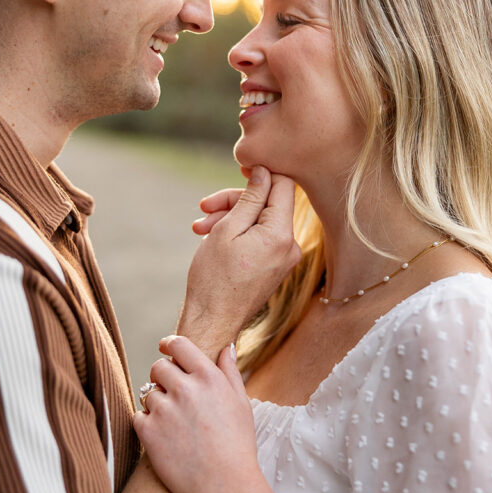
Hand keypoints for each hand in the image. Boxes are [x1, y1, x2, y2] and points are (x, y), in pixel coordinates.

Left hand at [134, 336, 280, 492]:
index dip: (169, 344)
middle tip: (172, 394)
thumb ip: (230, 372)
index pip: (179, 345)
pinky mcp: (149, 432)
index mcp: (208, 377)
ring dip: (156, 404)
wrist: (227, 486)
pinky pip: (137, 416)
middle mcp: (185, 388)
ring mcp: (165, 410)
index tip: (165, 348)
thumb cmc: (238, 446)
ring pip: (147, 393)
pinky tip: (164, 437)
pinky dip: (146, 424)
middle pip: (158, 367)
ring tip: (174, 424)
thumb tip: (226, 348)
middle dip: (162, 377)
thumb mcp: (241, 404)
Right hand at [180, 166, 300, 358]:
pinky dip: (237, 233)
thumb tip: (265, 172)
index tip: (239, 170)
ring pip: (260, 221)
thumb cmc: (213, 278)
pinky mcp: (275, 267)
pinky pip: (260, 238)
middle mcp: (291, 246)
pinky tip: (212, 237)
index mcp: (281, 235)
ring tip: (200, 227)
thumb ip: (250, 198)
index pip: (284, 186)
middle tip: (204, 207)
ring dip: (230, 217)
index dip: (262, 173)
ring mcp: (284, 258)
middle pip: (268, 203)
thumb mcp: (227, 229)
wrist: (211, 322)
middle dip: (235, 201)